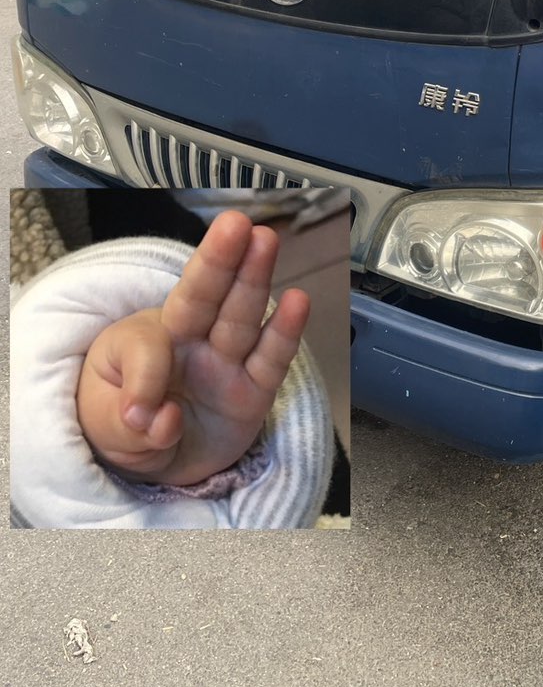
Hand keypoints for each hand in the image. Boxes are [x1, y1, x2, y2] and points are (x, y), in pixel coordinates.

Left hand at [75, 212, 310, 486]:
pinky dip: (285, 333)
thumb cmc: (125, 419)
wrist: (157, 463)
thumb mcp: (101, 420)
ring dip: (253, 278)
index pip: (147, 344)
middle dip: (218, 259)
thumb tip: (164, 420)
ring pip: (240, 317)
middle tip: (235, 223)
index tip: (137, 416)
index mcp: (149, 337)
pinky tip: (299, 303)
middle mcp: (192, 340)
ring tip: (265, 240)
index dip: (145, 375)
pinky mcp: (255, 392)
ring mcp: (226, 363)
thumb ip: (123, 417)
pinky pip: (272, 361)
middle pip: (205, 296)